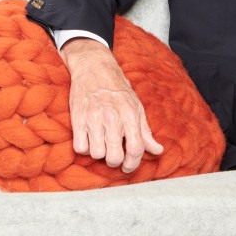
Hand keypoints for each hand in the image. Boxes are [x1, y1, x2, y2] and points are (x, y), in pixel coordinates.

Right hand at [60, 38, 163, 171]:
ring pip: (96, 154)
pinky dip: (84, 148)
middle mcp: (112, 118)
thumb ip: (145, 131)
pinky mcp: (77, 119)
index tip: (128, 166)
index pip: (136, 149)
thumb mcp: (136, 106)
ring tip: (101, 142)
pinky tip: (88, 139)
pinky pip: (80, 147)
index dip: (133, 163)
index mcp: (130, 115)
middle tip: (114, 155)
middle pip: (114, 157)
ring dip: (99, 153)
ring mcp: (93, 119)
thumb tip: (158, 150)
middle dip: (115, 161)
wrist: (93, 68)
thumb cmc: (117, 89)